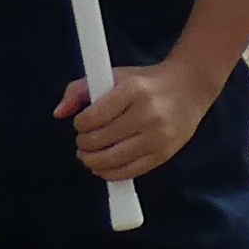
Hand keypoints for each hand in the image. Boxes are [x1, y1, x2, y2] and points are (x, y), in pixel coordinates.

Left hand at [58, 55, 217, 183]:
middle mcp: (147, 114)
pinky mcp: (163, 154)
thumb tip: (58, 113)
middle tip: (84, 139)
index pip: (92, 118)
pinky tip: (103, 164)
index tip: (81, 122)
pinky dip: (109, 173)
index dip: (79, 124)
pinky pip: (128, 172)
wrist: (190, 87)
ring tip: (89, 153)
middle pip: (98, 141)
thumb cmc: (146, 82)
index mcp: (133, 90)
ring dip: (91, 160)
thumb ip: (80, 89)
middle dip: (83, 143)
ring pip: (110, 160)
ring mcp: (157, 137)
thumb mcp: (114, 75)